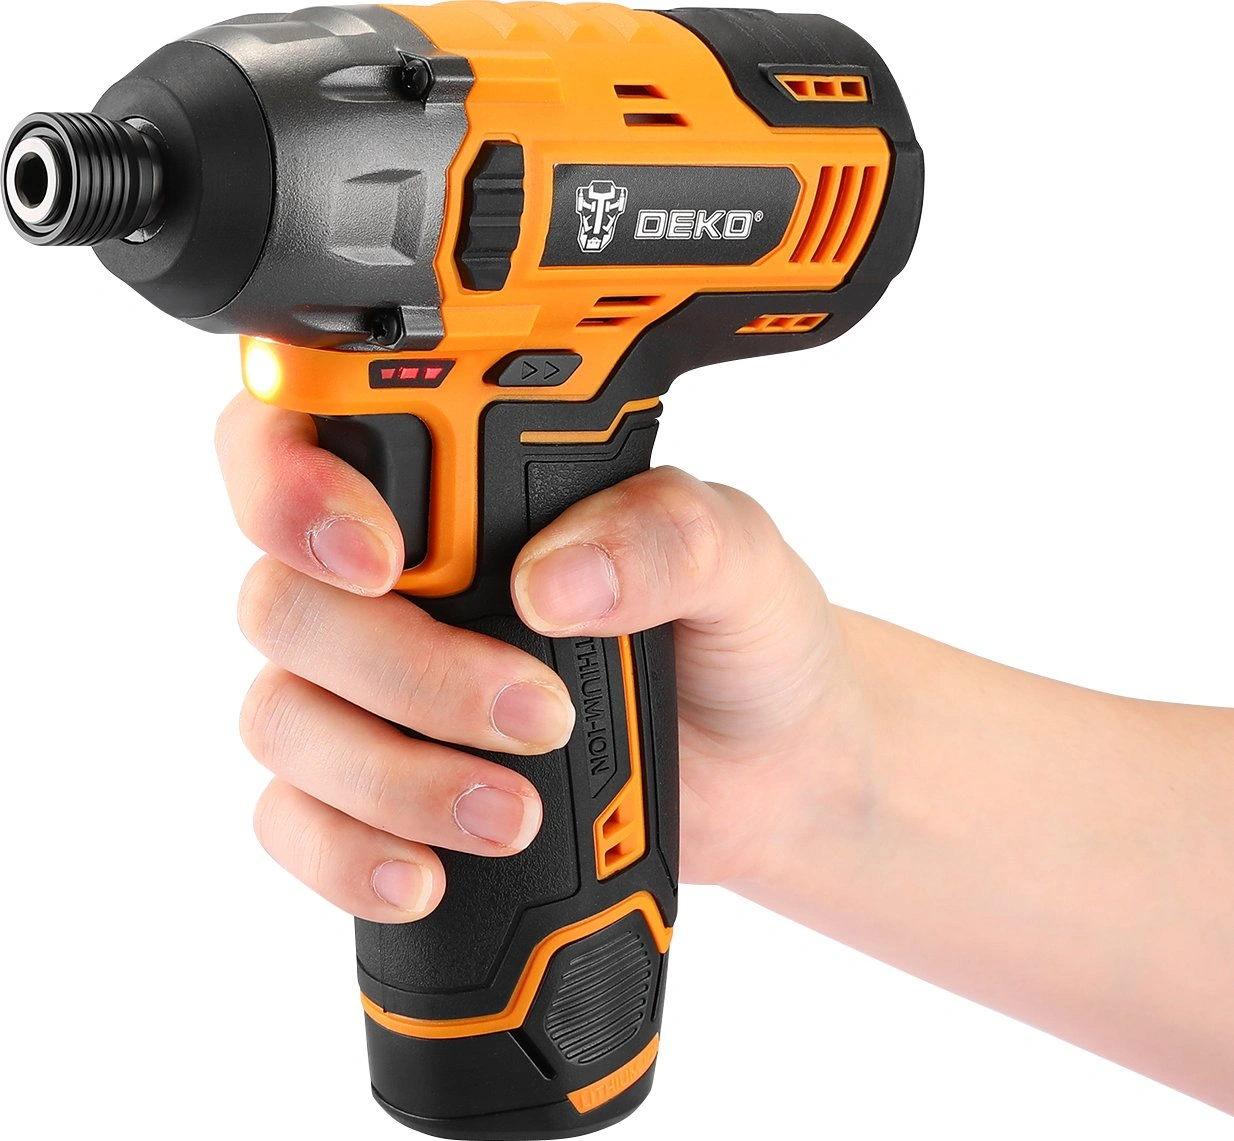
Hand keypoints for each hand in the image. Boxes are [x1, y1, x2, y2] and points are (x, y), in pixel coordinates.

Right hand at [215, 392, 867, 921]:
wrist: (771, 770)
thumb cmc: (740, 638)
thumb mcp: (736, 559)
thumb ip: (664, 535)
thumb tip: (552, 579)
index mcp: (460, 491)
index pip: (305, 440)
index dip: (291, 486)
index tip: (382, 557)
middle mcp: (396, 584)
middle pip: (286, 603)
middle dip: (400, 669)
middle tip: (534, 710)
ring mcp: (375, 692)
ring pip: (282, 717)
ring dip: (390, 776)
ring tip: (516, 814)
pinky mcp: (378, 792)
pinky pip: (296, 821)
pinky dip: (344, 855)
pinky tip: (423, 876)